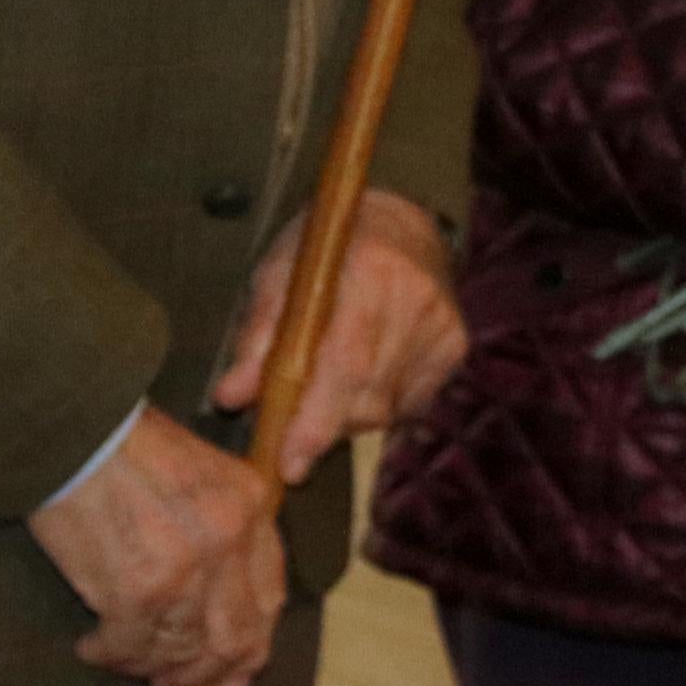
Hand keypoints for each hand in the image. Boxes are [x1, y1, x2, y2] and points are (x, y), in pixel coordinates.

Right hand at [27, 407, 285, 685]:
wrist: (71, 430)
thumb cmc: (126, 441)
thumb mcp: (201, 466)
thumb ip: (224, 524)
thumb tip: (219, 598)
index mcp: (249, 507)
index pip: (270, 596)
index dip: (253, 643)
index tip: (235, 669)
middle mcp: (228, 544)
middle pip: (234, 638)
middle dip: (207, 672)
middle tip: (179, 685)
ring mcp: (185, 574)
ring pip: (180, 650)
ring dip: (152, 666)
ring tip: (129, 662)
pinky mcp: (136, 594)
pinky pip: (129, 647)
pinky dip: (111, 655)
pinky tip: (93, 647)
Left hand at [210, 192, 465, 485]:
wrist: (401, 222)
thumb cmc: (327, 248)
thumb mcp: (281, 272)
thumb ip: (258, 336)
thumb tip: (230, 397)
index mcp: (368, 270)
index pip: (344, 362)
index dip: (315, 419)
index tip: (289, 462)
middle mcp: (414, 299)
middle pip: (366, 394)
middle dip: (322, 426)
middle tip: (290, 441)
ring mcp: (441, 326)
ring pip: (385, 407)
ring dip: (345, 415)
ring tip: (323, 388)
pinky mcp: (454, 346)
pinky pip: (408, 404)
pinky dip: (375, 404)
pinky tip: (360, 377)